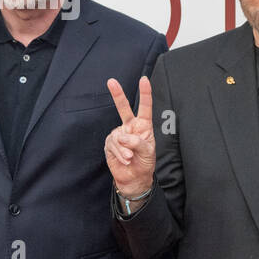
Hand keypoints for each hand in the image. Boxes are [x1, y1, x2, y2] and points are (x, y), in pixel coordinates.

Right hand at [105, 76, 154, 198]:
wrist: (134, 178)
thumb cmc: (145, 163)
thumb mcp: (148, 152)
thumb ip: (137, 142)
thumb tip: (122, 136)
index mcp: (144, 126)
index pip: (145, 108)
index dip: (145, 94)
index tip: (144, 80)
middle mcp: (130, 127)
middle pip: (123, 109)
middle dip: (117, 95)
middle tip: (111, 81)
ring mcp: (119, 134)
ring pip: (119, 136)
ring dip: (125, 150)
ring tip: (130, 158)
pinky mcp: (110, 143)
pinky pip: (113, 145)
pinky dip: (119, 153)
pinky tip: (124, 159)